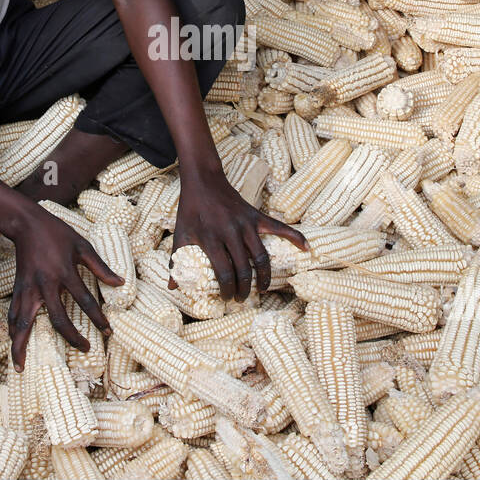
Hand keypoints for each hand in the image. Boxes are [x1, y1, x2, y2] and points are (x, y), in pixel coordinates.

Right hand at [7, 205, 123, 370]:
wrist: (26, 224)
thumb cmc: (57, 233)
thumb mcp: (82, 246)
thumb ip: (101, 266)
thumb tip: (120, 283)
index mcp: (64, 273)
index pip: (85, 301)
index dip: (98, 318)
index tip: (108, 331)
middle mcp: (45, 284)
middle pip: (58, 319)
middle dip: (72, 337)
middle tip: (85, 348)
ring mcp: (28, 288)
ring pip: (24, 322)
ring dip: (22, 345)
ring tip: (22, 366)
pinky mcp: (18, 288)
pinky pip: (14, 314)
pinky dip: (13, 330)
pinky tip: (14, 343)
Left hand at [172, 165, 310, 300]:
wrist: (203, 180)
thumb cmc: (191, 210)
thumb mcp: (180, 235)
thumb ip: (177, 261)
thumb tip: (172, 287)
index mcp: (211, 238)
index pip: (224, 272)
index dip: (228, 289)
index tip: (227, 298)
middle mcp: (230, 232)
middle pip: (244, 268)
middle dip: (245, 288)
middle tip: (243, 298)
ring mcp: (246, 223)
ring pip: (261, 256)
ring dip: (264, 277)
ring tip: (262, 288)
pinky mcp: (256, 216)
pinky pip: (279, 228)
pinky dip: (295, 237)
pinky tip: (306, 248)